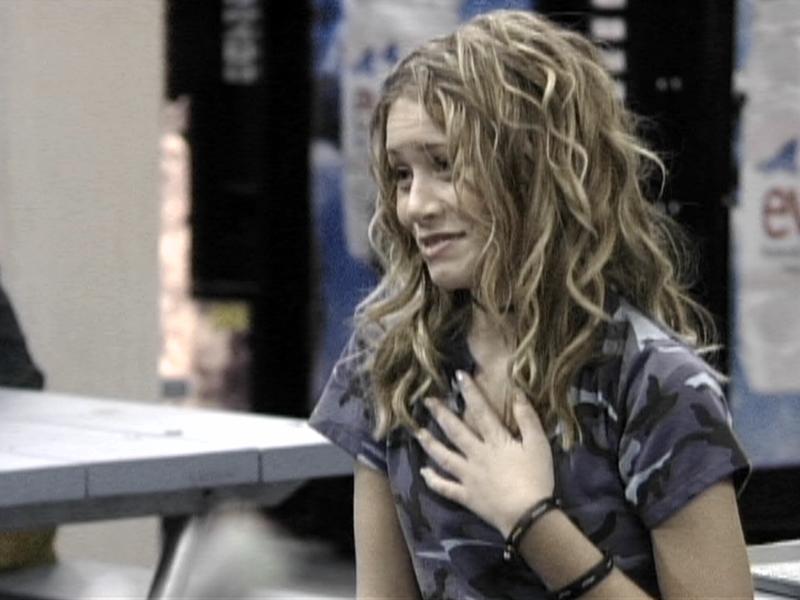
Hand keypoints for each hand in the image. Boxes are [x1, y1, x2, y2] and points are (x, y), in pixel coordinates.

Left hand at [415, 371, 554, 537]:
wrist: (528, 515)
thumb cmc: (536, 478)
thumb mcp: (538, 444)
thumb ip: (527, 418)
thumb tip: (517, 392)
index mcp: (495, 441)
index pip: (480, 411)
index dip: (470, 392)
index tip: (458, 375)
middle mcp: (476, 454)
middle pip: (455, 431)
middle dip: (440, 413)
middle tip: (426, 400)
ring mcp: (468, 476)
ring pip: (444, 456)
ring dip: (429, 443)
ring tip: (417, 432)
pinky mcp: (466, 496)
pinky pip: (445, 487)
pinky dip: (433, 480)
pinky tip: (423, 472)